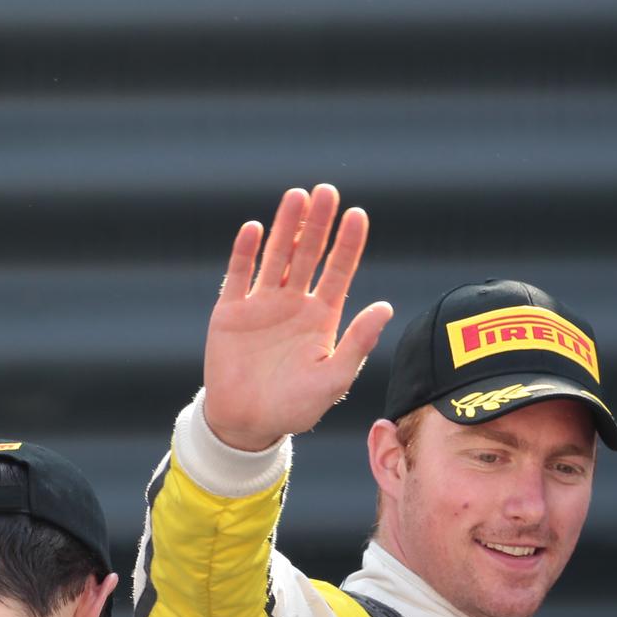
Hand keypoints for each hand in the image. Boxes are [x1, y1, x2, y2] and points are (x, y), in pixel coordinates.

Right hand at [201, 184, 394, 450]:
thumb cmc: (296, 407)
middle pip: (308, 254)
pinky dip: (246, 252)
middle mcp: (293, 303)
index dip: (347, 243)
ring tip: (297, 196)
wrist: (248, 424)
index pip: (338, 271)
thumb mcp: (334, 379)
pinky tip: (255, 229)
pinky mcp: (230, 312)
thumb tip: (386, 307)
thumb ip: (358, 342)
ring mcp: (261, 304)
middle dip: (318, 224)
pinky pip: (239, 275)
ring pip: (276, 256)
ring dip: (285, 227)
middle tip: (327, 192)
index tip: (357, 215)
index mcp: (321, 317)